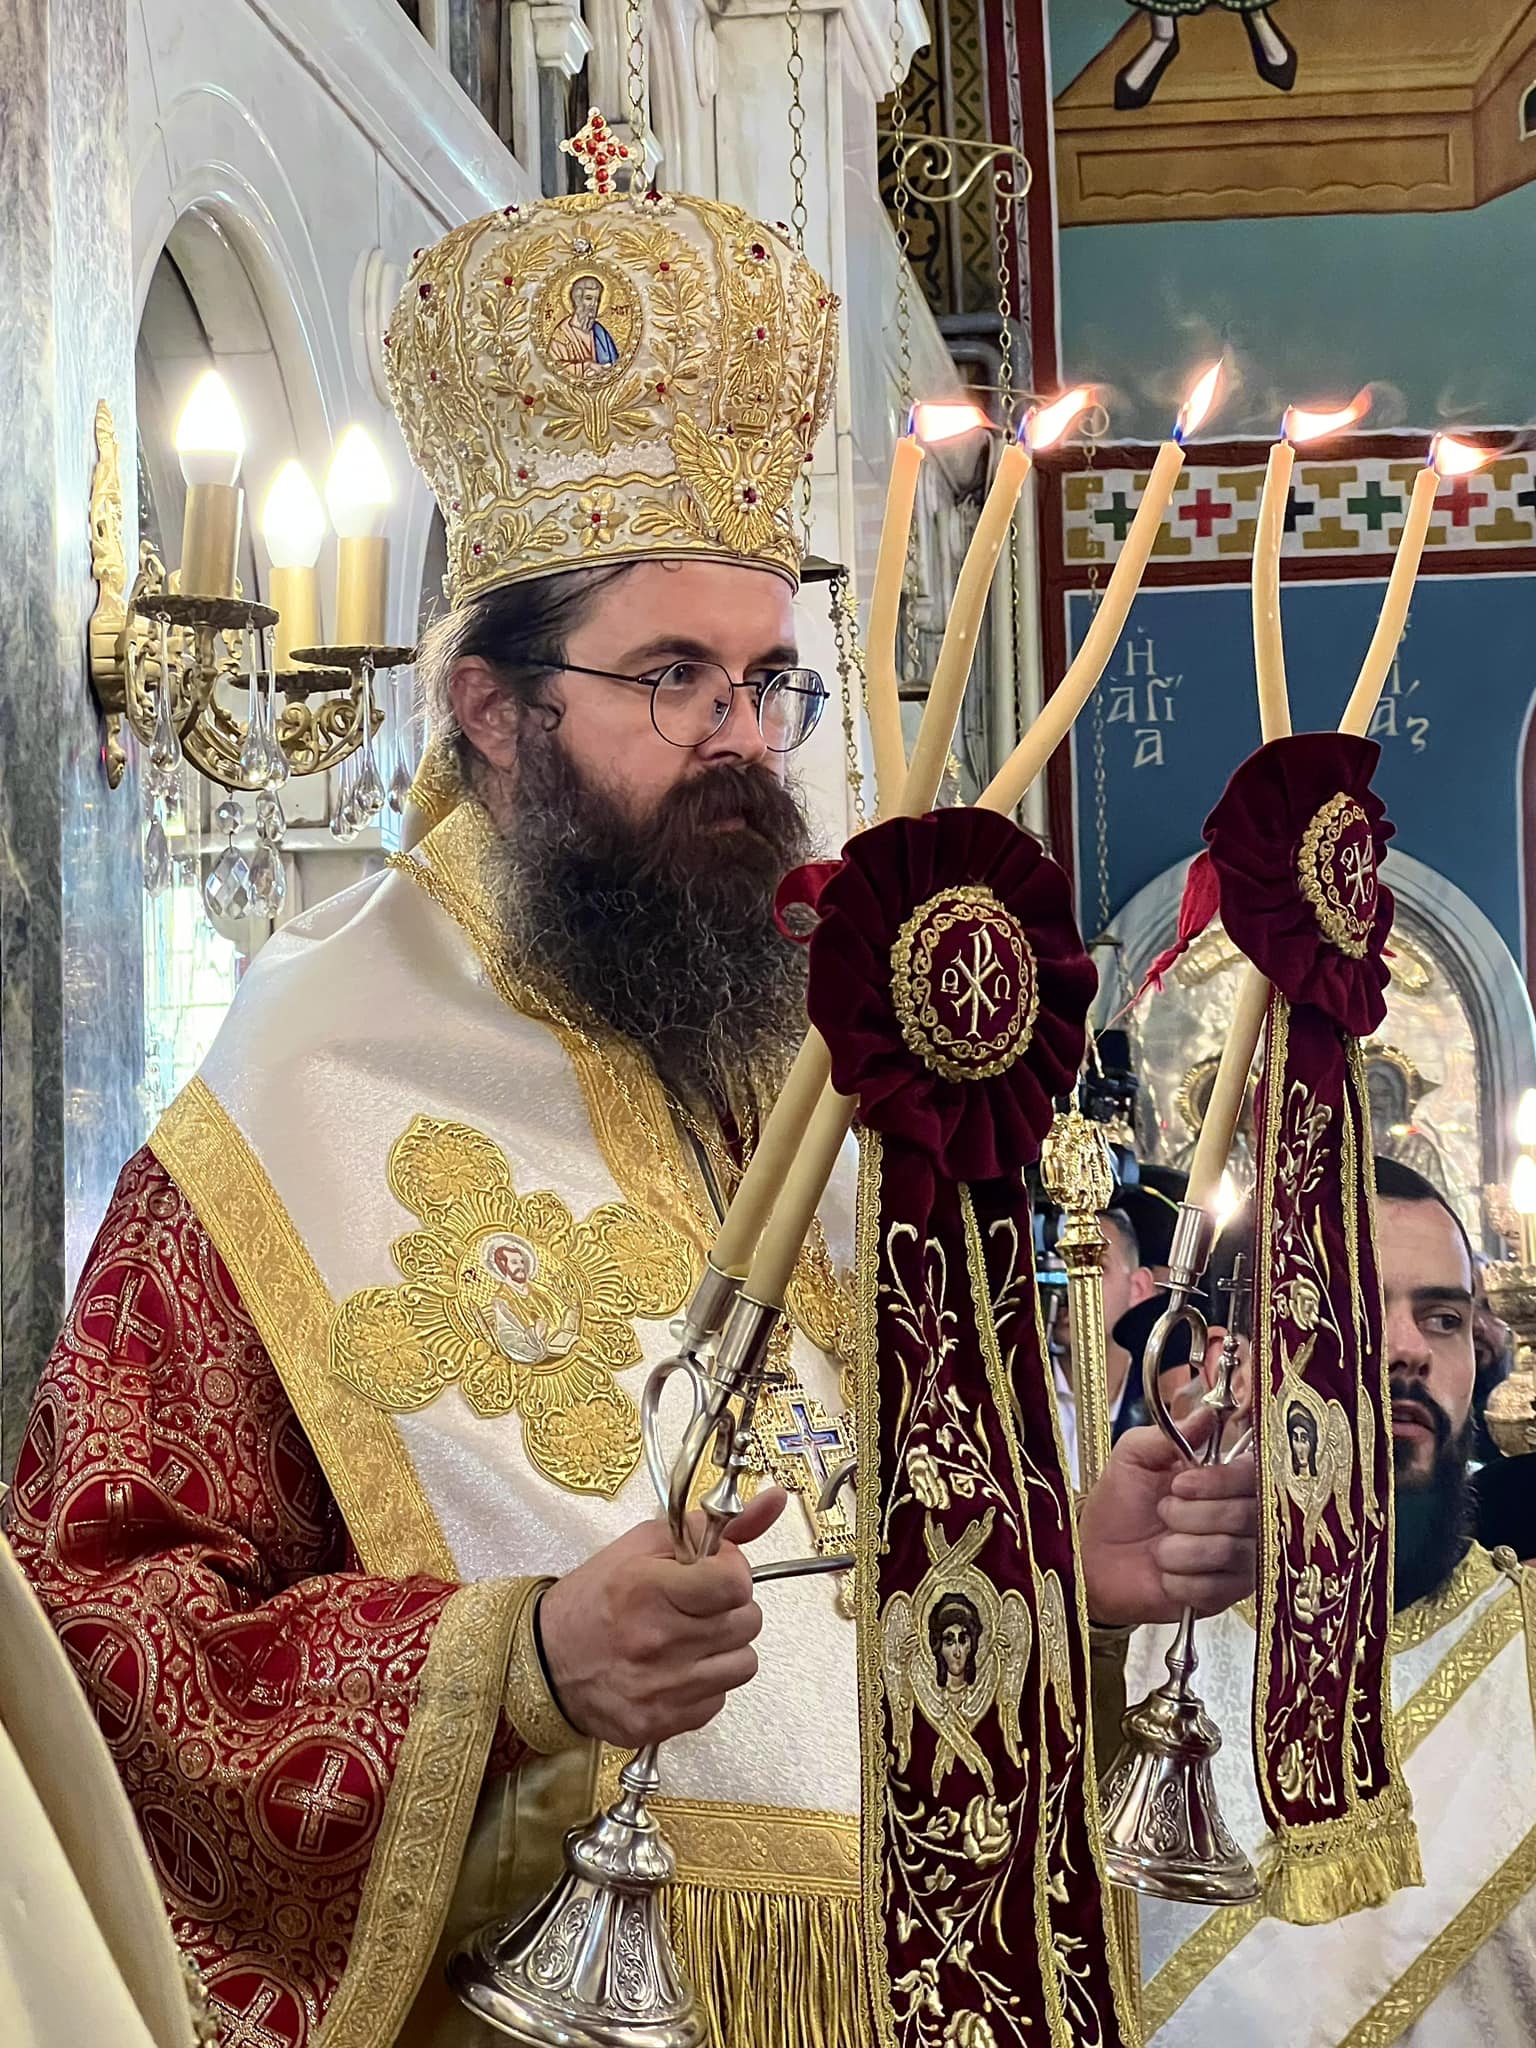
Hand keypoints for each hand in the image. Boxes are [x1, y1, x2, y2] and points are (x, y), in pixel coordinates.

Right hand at [537, 1487, 785, 1746]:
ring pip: (744, 1664)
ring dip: (723, 1648)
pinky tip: (675, 1669)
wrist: (544, 1663)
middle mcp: (658, 1641)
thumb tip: (774, 1502)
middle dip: (728, 1608)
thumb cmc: (595, 1599)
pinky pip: (719, 1700)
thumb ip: (710, 1526)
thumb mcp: (644, 1545)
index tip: (712, 1572)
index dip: (731, 1572)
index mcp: (650, 1589)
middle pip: (747, 1622)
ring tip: (688, 1638)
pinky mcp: (661, 1724)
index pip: (737, 1582)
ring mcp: (661, 1688)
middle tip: (695, 1605)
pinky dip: (704, 1683)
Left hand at [1078, 1414, 1255, 1627]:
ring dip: (1181, 1550)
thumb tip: (1208, 1413)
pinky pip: (1216, 1589)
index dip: (1219, 1481)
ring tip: (1160, 1548)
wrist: (1096, 1558)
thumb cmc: (1119, 1504)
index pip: (1253, 1474)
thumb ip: (1170, 1435)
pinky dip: (1181, 1581)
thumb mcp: (1134, 1457)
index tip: (1178, 1484)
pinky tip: (1166, 1575)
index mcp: (1225, 1479)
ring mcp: (1240, 1559)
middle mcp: (1243, 1518)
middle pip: (1246, 1515)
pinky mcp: (1227, 1596)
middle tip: (1162, 1513)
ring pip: (1231, 1552)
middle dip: (1191, 1516)